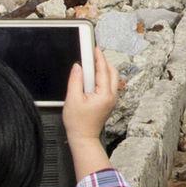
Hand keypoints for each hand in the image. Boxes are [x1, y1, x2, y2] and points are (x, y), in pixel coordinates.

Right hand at [61, 50, 122, 168]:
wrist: (83, 138)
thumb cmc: (78, 123)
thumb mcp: (72, 99)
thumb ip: (75, 80)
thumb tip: (77, 67)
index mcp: (104, 94)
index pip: (103, 70)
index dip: (99, 57)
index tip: (94, 48)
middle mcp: (111, 96)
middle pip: (112, 72)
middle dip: (103, 62)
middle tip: (92, 55)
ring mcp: (111, 100)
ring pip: (112, 78)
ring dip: (103, 69)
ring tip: (91, 64)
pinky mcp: (108, 102)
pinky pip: (109, 85)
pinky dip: (103, 77)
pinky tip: (92, 77)